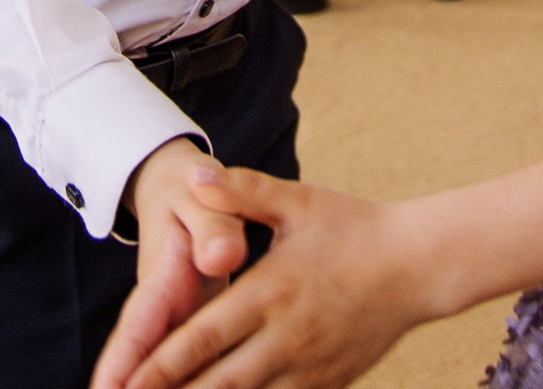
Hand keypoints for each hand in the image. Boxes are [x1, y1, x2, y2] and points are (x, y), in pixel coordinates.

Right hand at [91, 139, 252, 388]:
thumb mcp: (201, 199)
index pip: (135, 335)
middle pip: (142, 368)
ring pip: (165, 373)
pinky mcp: (192, 327)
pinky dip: (197, 384)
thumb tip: (223, 258)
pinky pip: (191, 367)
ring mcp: (174, 324)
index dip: (122, 370)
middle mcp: (160, 313)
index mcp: (158, 284)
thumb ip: (213, 227)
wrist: (181, 186)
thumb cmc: (190, 191)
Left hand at [108, 167, 430, 388]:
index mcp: (270, 292)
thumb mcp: (298, 202)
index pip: (200, 338)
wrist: (420, 266)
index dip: (157, 367)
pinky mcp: (326, 384)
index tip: (122, 383)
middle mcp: (286, 338)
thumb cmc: (355, 228)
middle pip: (215, 384)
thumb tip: (195, 175)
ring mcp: (308, 368)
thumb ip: (242, 191)